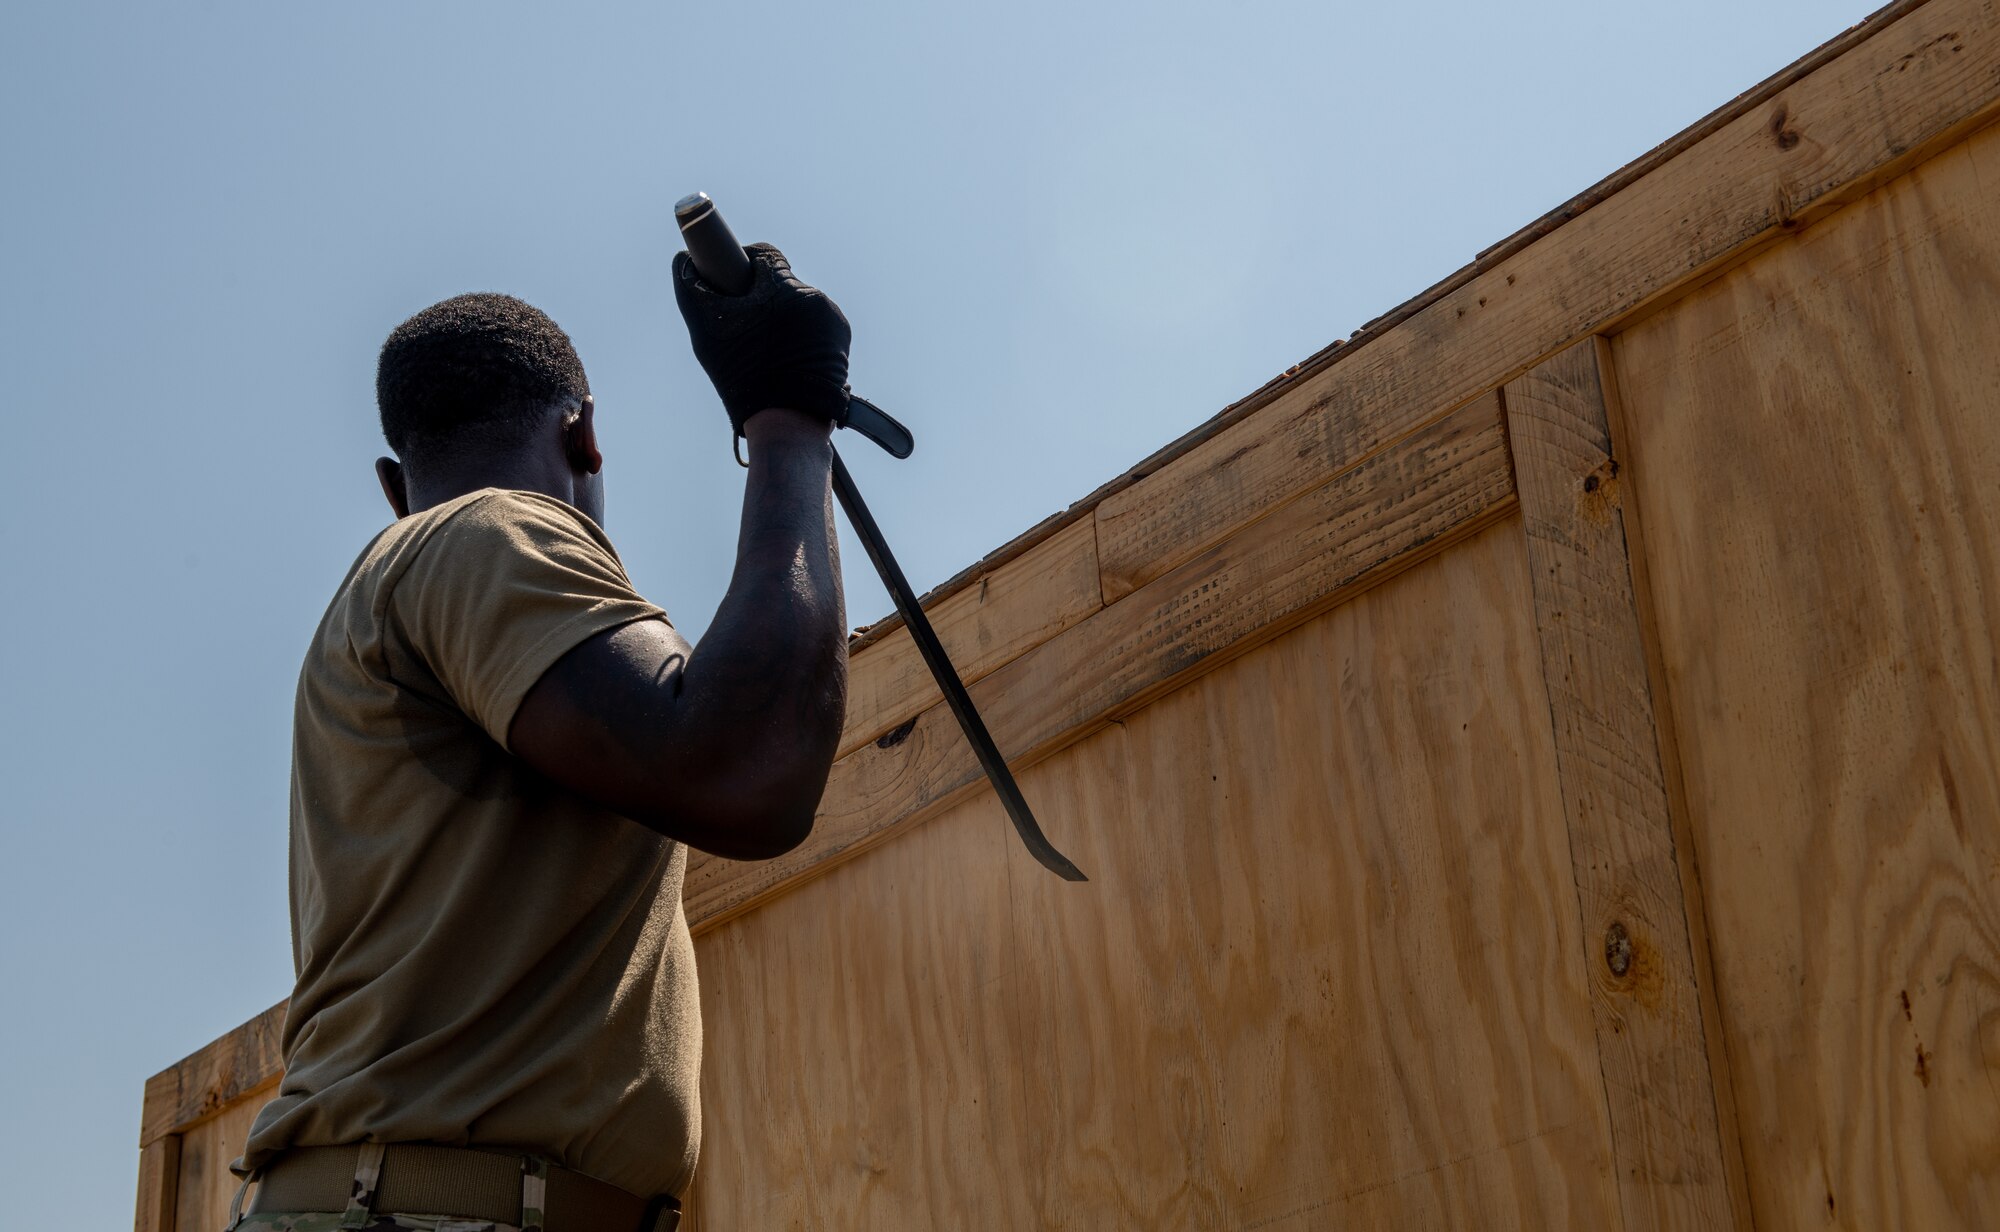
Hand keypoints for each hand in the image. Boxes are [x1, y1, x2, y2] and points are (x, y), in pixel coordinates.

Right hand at [674, 242, 851, 435]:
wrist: (789, 421)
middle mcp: (813, 297)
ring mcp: (832, 320)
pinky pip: (817, 326)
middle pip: (781, 284)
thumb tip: (682, 259)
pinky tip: (787, 358)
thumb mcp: (706, 333)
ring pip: (800, 306)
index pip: (764, 255)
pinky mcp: (842, 341)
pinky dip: (802, 336)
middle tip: (745, 328)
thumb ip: (692, 289)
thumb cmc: (744, 377)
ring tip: (766, 350)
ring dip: (783, 318)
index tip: (733, 282)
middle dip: (762, 299)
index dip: (746, 263)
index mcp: (781, 287)